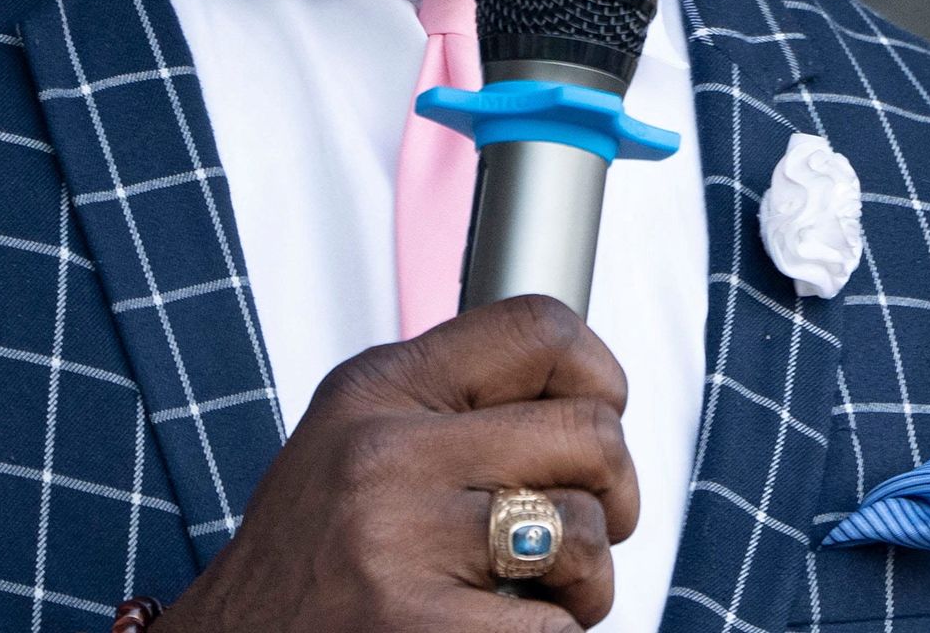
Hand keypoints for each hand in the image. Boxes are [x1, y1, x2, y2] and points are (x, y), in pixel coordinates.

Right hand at [167, 294, 638, 630]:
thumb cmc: (315, 561)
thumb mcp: (358, 444)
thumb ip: (456, 408)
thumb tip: (594, 394)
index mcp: (376, 390)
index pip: (540, 327)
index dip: (600, 376)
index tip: (599, 422)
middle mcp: (384, 454)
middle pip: (590, 435)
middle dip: (614, 496)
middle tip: (581, 538)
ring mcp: (398, 542)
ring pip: (585, 534)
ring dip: (586, 583)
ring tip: (530, 598)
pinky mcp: (419, 628)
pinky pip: (557, 629)